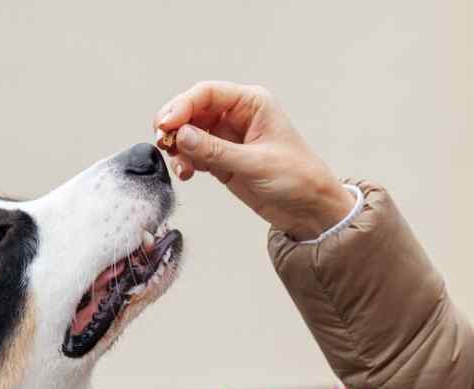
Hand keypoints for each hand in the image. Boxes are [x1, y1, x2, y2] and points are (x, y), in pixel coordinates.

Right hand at [154, 81, 354, 240]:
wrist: (309, 209)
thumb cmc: (298, 178)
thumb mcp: (255, 163)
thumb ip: (216, 150)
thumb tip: (182, 136)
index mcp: (252, 104)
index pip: (208, 93)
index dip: (183, 105)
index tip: (166, 123)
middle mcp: (237, 116)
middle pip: (193, 110)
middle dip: (175, 125)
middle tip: (164, 141)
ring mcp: (228, 138)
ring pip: (190, 133)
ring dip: (178, 146)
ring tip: (180, 164)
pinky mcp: (222, 160)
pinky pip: (194, 154)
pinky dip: (185, 161)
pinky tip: (186, 173)